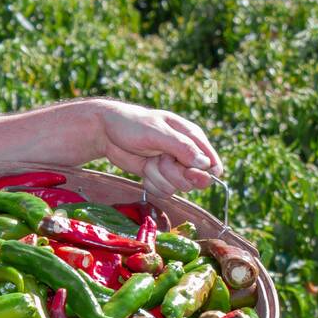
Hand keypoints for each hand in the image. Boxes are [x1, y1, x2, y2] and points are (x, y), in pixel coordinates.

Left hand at [95, 101, 223, 196]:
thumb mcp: (157, 132)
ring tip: (148, 160)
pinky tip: (144, 170)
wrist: (106, 132)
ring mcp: (173, 167)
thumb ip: (182, 147)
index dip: (201, 172)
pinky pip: (164, 192)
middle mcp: (186, 153)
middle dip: (173, 173)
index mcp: (192, 137)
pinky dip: (151, 183)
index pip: (211, 163)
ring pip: (177, 188)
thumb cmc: (131, 124)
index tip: (186, 170)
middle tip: (159, 158)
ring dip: (158, 177)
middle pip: (194, 180)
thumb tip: (205, 164)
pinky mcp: (160, 177)